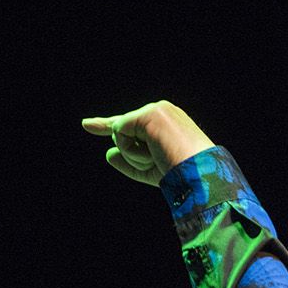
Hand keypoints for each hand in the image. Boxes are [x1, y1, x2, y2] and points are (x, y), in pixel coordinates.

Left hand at [81, 100, 215, 185]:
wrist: (201, 176)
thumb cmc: (182, 177)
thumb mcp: (152, 171)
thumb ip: (129, 162)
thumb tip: (108, 153)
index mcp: (166, 122)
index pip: (130, 123)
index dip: (106, 124)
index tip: (86, 124)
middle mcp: (161, 111)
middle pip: (121, 131)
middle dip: (132, 155)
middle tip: (160, 162)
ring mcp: (155, 111)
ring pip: (120, 133)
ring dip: (134, 155)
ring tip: (160, 159)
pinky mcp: (149, 114)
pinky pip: (120, 132)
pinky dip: (131, 150)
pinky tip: (153, 152)